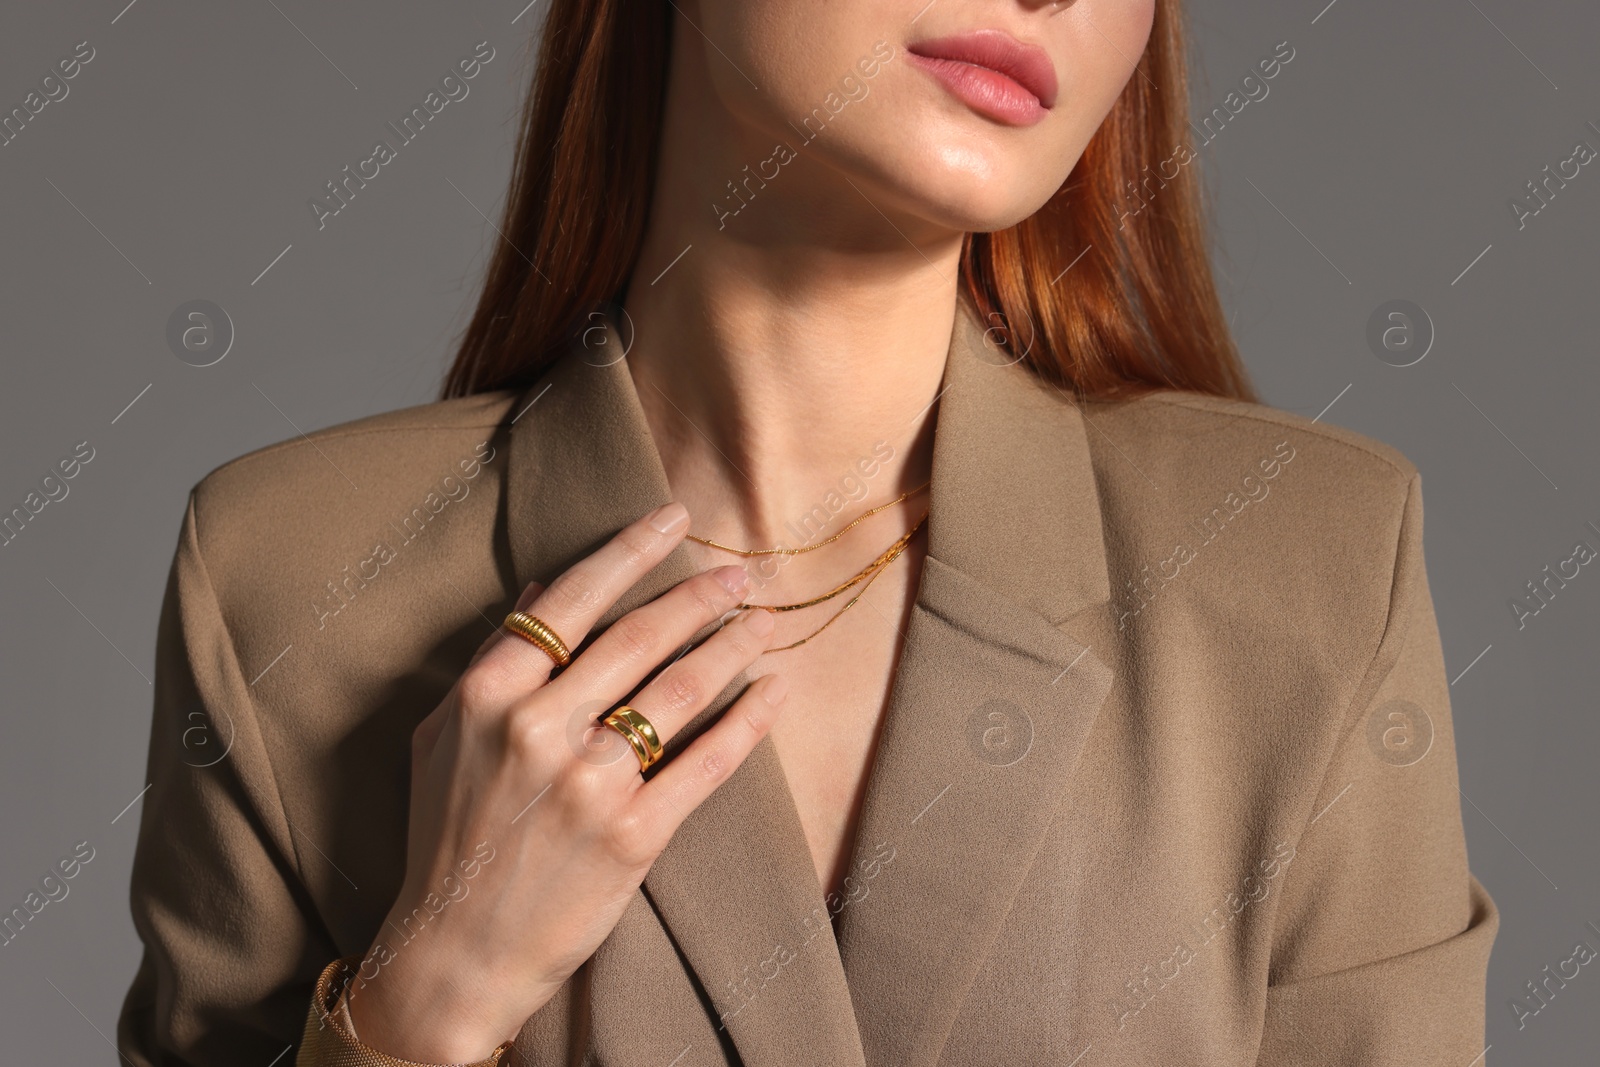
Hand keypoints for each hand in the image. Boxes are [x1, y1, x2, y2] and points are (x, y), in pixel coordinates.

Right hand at [343, 501, 784, 1062]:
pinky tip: (774, 690)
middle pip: (637, 637)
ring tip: (764, 620)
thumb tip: (540, 590)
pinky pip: (707, 761)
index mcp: (487, 697)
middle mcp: (537, 729)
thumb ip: (493, 664)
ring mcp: (588, 783)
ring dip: (732, 645)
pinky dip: (748, 720)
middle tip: (740, 573)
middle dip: (699, 595)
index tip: (672, 518)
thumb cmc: (447, 840)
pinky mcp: (632, 835)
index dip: (629, 551)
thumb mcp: (442, 739)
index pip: (571, 600)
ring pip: (679, 689)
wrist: (454, 954)